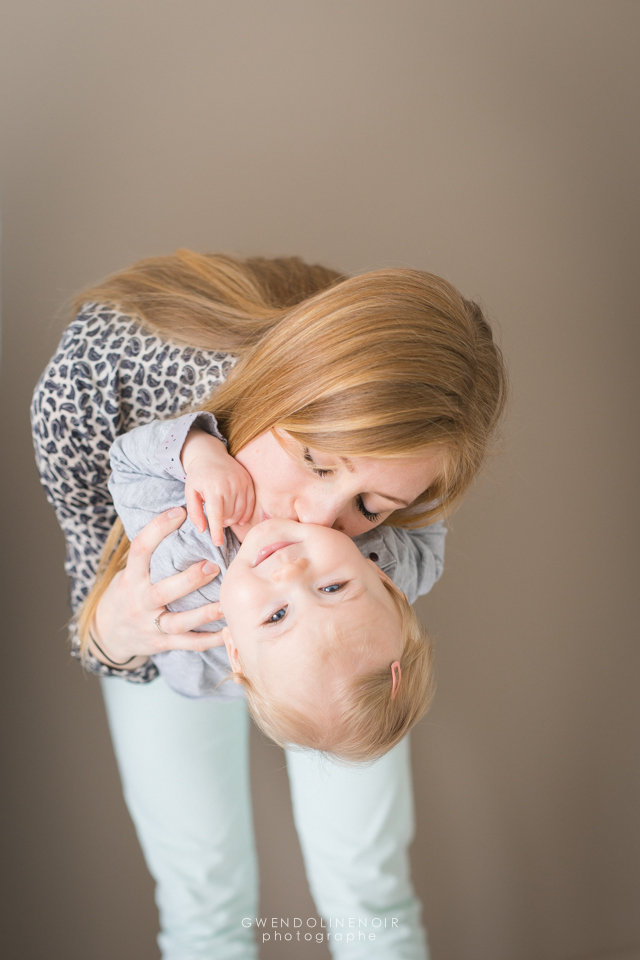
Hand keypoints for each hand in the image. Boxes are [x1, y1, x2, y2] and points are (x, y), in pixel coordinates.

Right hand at [91, 507, 225, 666]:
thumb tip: (183, 518)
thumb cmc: (128, 593)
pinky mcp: (162, 643)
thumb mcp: (130, 572)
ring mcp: (151, 625)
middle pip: (163, 591)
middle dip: (189, 580)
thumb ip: (152, 556)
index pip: (140, 550)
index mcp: (131, 578)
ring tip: (226, 604)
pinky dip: (209, 640)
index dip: (157, 529)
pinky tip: (229, 631)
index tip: (179, 512)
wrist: (108, 634)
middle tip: (212, 566)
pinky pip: (188, 644)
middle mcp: (140, 602)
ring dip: (204, 614)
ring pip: (178, 622)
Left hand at [182, 428, 254, 545]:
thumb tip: (202, 530)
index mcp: (213, 488)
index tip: (217, 543)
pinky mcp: (248, 482)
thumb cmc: (198, 476)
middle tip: (216, 517)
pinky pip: (251, 504)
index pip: (217, 515)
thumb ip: (194, 512)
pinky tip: (238, 517)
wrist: (210, 454)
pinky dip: (245, 514)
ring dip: (233, 519)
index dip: (217, 531)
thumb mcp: (190, 492)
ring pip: (241, 512)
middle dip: (222, 522)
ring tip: (224, 515)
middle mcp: (229, 485)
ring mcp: (241, 483)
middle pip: (230, 515)